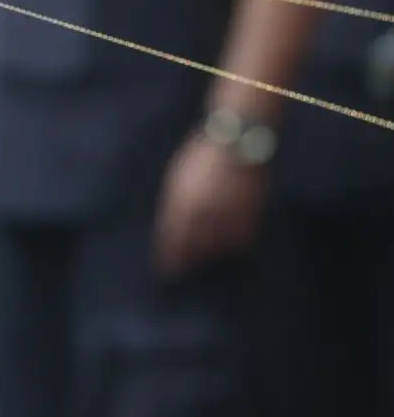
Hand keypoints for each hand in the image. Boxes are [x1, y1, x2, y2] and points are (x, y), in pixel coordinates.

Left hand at [153, 136, 267, 278]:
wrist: (238, 142)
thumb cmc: (201, 156)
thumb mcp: (178, 178)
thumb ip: (176, 204)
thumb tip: (171, 227)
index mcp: (184, 203)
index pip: (174, 239)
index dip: (169, 258)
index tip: (165, 272)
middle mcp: (206, 213)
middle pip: (196, 248)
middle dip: (189, 262)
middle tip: (183, 274)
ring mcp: (230, 214)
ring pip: (220, 248)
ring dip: (211, 257)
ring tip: (205, 263)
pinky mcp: (251, 214)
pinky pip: (242, 239)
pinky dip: (234, 246)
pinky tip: (229, 249)